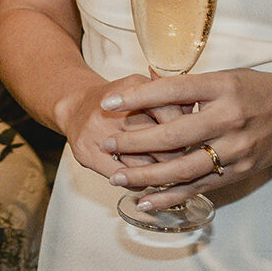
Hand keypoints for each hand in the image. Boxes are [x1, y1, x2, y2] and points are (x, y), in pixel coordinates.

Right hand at [57, 74, 188, 177]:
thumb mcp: (144, 90)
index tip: (193, 137)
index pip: (170, 113)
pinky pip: (123, 177)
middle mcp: (113, 111)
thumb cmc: (119, 102)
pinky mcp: (87, 154)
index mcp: (132, 89)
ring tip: (167, 173)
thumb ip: (172, 99)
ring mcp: (98, 133)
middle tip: (184, 160)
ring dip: (159, 173)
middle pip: (158, 142)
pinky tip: (143, 178)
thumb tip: (196, 113)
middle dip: (176, 154)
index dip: (186, 129)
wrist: (75, 106)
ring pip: (142, 165)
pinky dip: (137, 181)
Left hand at [98, 68, 271, 209]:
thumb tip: (143, 88)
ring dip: (146, 175)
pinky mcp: (240, 172)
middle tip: (105, 144)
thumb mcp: (225, 77)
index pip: (172, 91)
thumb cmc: (258, 90)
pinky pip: (199, 187)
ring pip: (183, 167)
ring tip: (116, 176)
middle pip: (173, 134)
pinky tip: (146, 200)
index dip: (136, 97)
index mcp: (222, 88)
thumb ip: (189, 87)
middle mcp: (229, 119)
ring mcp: (236, 149)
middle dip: (133, 141)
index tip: (107, 102)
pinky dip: (171, 196)